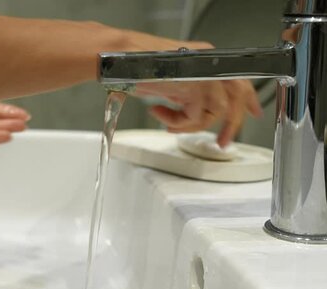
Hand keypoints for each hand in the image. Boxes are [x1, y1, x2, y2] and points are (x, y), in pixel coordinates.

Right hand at [119, 31, 263, 146]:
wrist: (123, 58)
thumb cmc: (137, 66)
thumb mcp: (170, 81)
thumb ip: (187, 94)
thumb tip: (194, 113)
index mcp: (207, 59)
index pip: (238, 79)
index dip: (248, 100)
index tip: (253, 114)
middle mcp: (210, 64)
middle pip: (236, 98)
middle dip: (230, 125)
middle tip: (222, 142)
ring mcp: (204, 74)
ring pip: (214, 112)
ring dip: (188, 125)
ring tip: (167, 123)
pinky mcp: (195, 86)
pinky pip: (194, 117)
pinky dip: (175, 121)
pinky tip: (156, 111)